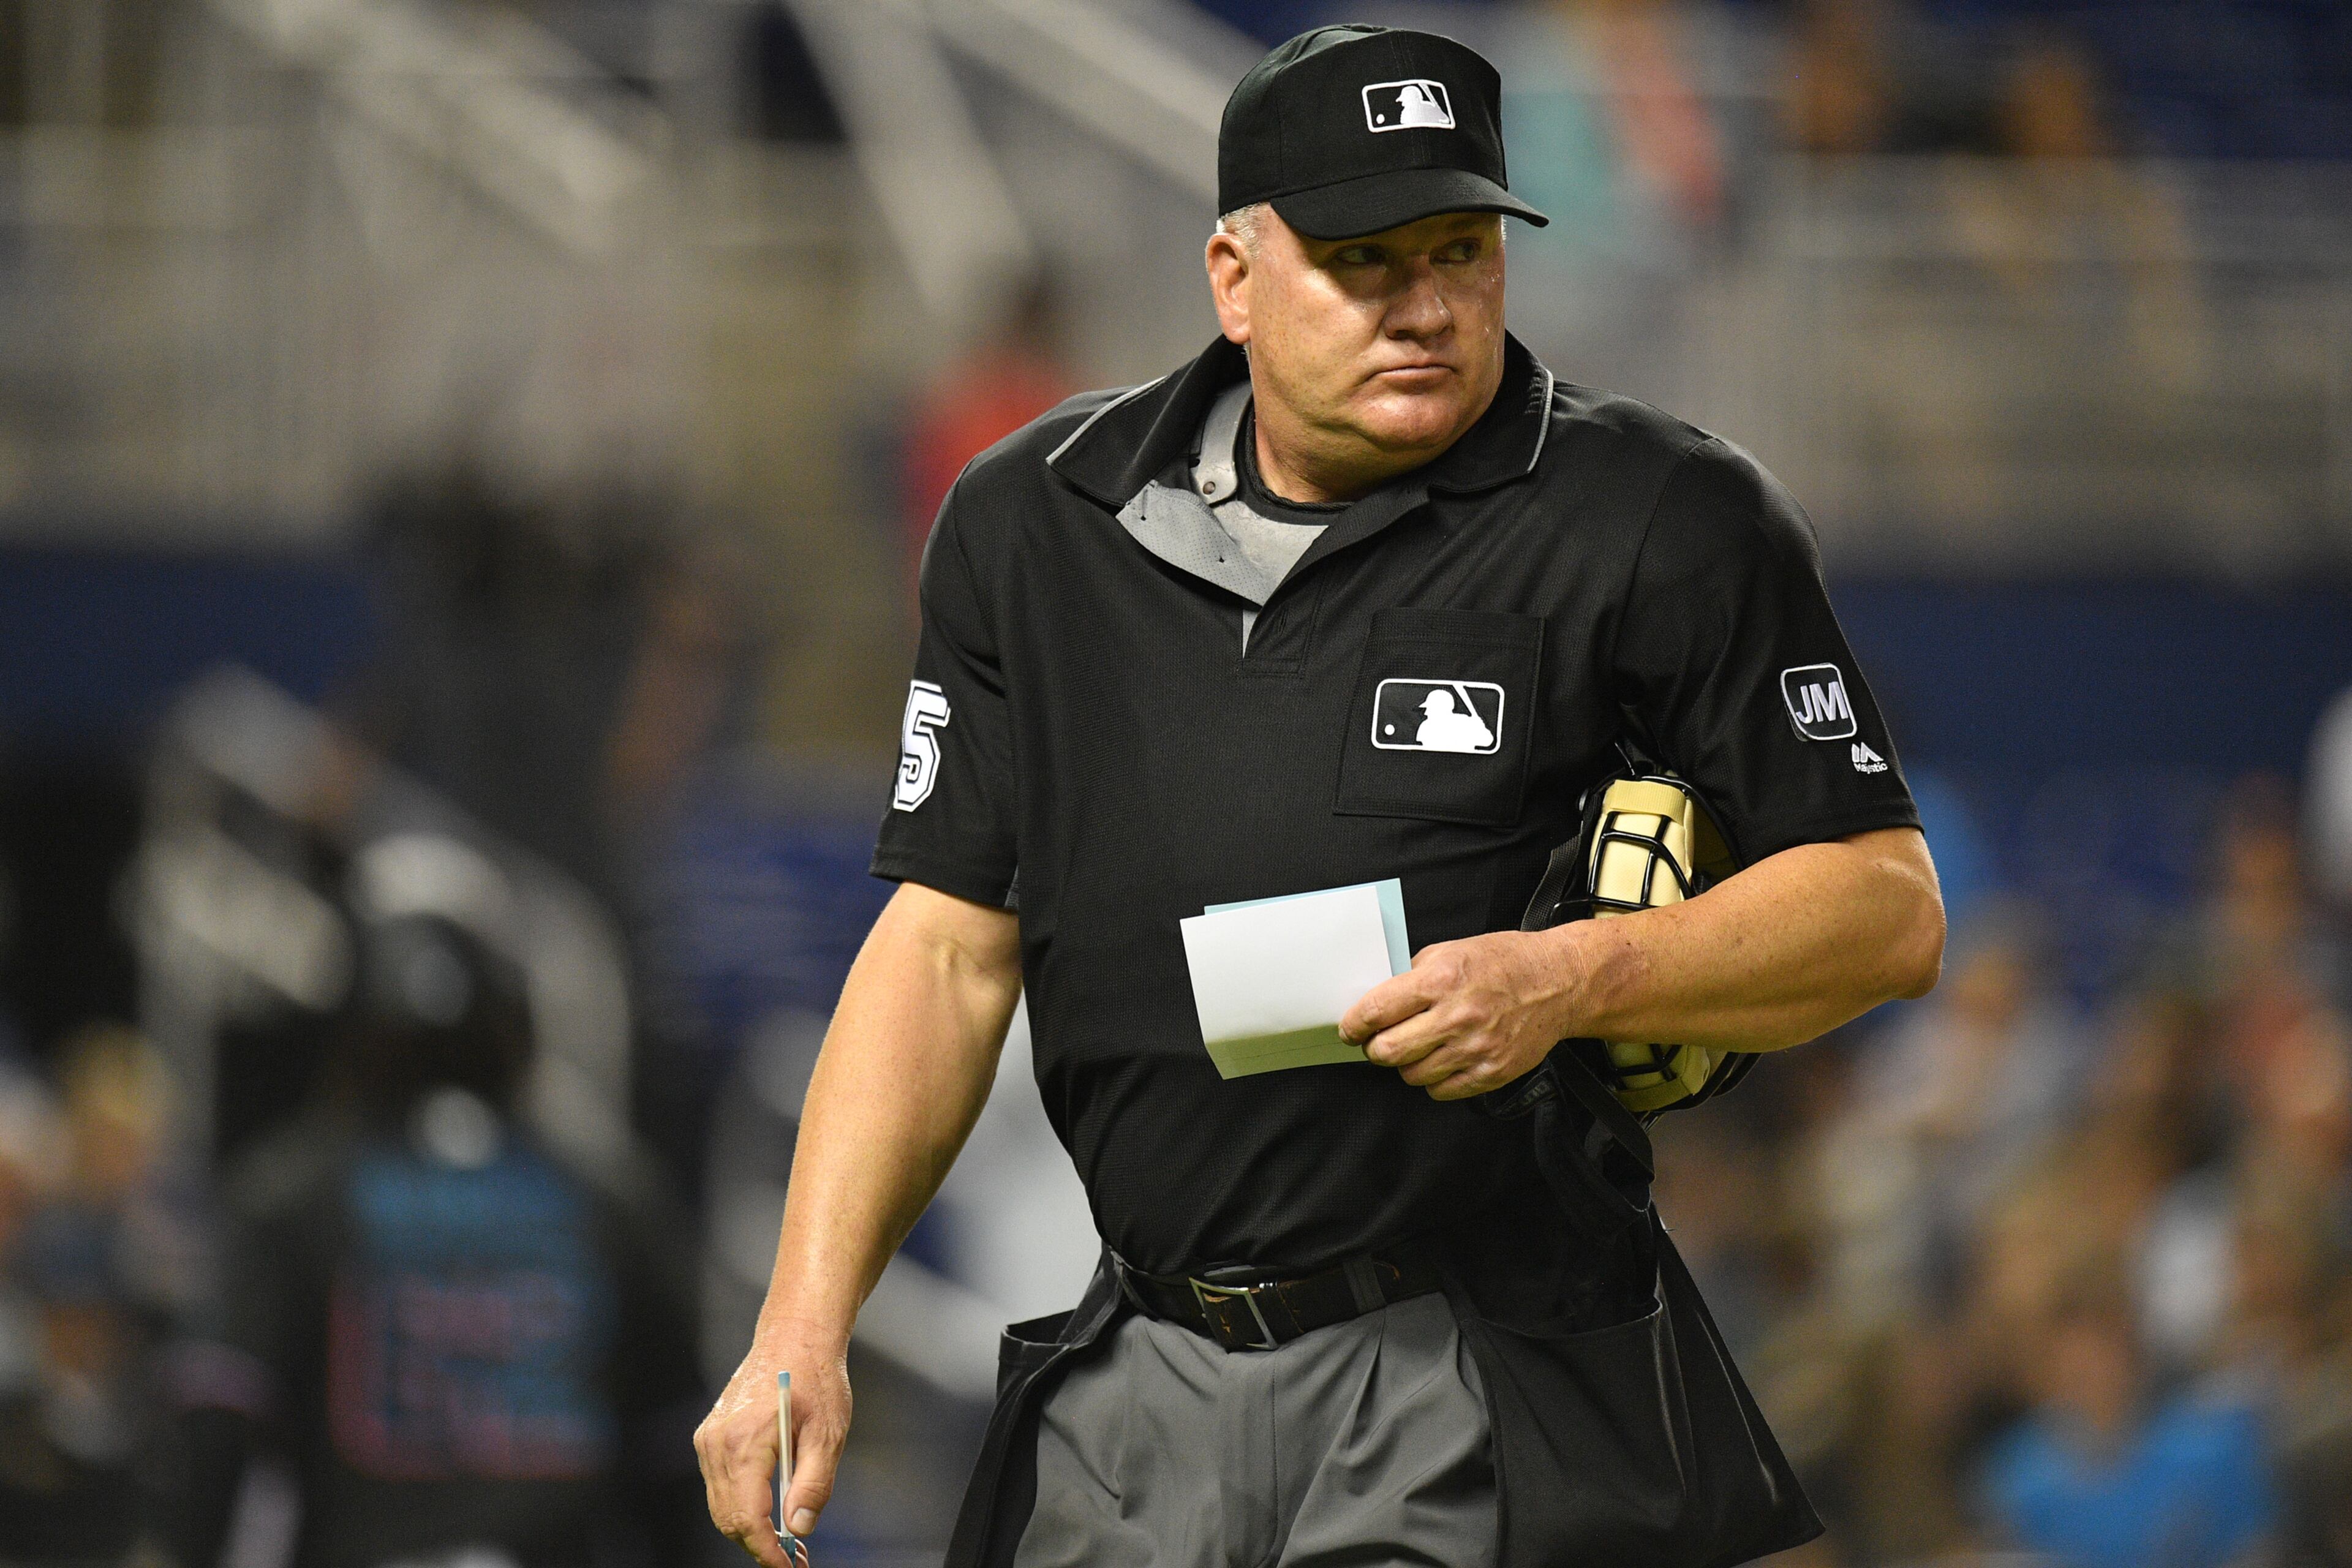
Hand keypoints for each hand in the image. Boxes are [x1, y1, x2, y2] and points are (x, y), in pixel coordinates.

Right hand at [695, 1318, 851, 1564]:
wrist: (795, 1337)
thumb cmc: (815, 1379)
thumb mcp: (828, 1433)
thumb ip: (813, 1484)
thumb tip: (798, 1526)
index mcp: (745, 1443)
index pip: (747, 1517)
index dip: (767, 1551)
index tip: (788, 1567)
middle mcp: (717, 1443)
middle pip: (728, 1518)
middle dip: (759, 1545)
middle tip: (792, 1560)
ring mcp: (709, 1440)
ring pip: (721, 1506)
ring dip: (749, 1529)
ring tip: (785, 1543)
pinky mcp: (710, 1438)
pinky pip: (720, 1486)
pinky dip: (741, 1506)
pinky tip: (769, 1512)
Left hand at [1341, 928, 1587, 1100]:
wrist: (1559, 983)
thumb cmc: (1504, 962)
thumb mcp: (1452, 950)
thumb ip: (1413, 975)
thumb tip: (1379, 1001)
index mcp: (1440, 980)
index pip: (1376, 1011)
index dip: (1353, 1025)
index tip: (1349, 1030)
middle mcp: (1456, 1016)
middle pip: (1387, 1051)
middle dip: (1374, 1047)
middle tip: (1379, 1041)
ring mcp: (1475, 1048)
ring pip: (1411, 1074)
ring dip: (1406, 1063)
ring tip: (1419, 1046)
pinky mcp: (1491, 1072)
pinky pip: (1441, 1091)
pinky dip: (1435, 1079)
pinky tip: (1444, 1059)